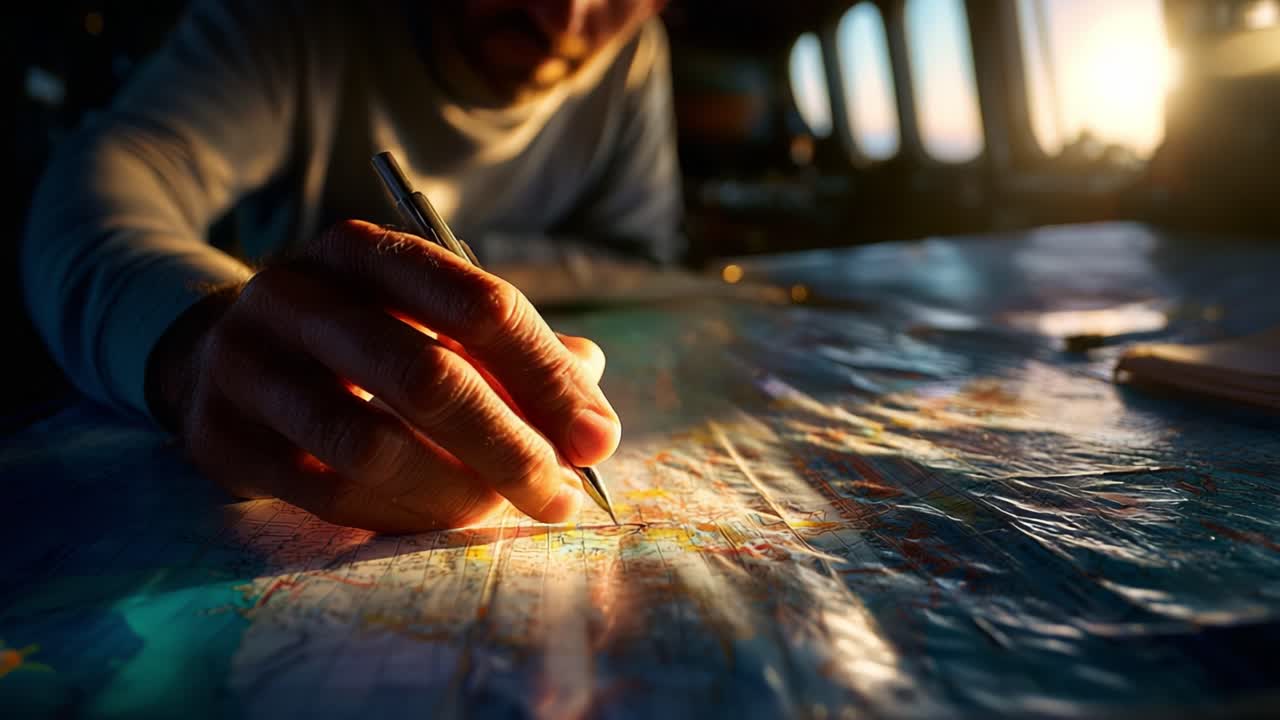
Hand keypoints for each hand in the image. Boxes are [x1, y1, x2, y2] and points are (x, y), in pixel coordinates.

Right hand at [146, 219, 620, 532]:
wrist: (212, 352)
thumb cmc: (354, 334)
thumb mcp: (423, 314)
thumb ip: (507, 349)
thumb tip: (592, 399)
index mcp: (367, 251)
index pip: (479, 304)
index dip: (547, 376)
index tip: (597, 437)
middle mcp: (298, 295)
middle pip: (428, 377)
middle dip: (510, 447)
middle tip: (560, 495)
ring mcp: (247, 365)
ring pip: (371, 445)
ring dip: (456, 492)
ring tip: (502, 509)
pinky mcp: (219, 436)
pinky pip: (327, 494)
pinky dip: (399, 515)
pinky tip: (438, 516)